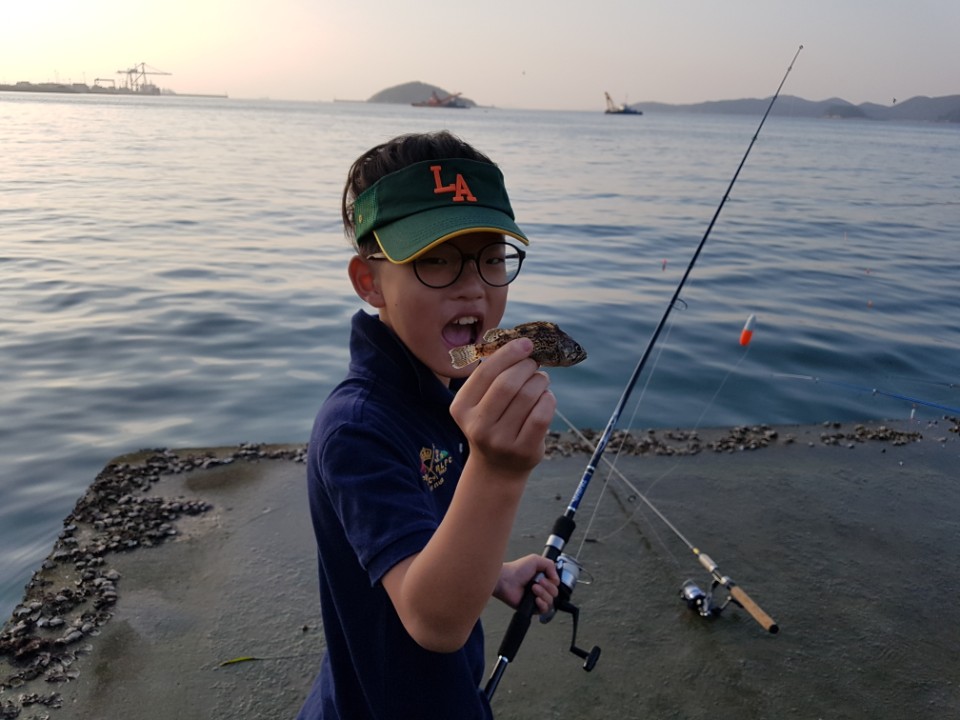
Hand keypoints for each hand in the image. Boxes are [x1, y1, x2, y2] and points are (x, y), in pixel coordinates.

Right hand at [450, 338, 555, 477]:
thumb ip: (493, 376)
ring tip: (540, 380)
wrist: (497, 468)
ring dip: (540, 381)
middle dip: (527, 366)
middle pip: (508, 383)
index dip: (508, 354)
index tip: (526, 343)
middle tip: (534, 363)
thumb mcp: (480, 402)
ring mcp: (500, 440)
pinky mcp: (523, 450)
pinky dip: (548, 399)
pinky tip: (546, 398)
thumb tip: (520, 343)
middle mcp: (477, 425)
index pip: (486, 372)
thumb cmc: (493, 423)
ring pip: (528, 396)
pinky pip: (541, 415)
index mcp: (461, 407)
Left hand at [495, 554, 560, 615]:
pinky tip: (536, 599)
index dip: (553, 581)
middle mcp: (541, 589)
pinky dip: (542, 604)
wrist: (506, 580)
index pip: (556, 584)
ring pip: (551, 601)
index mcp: (543, 578)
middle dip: (548, 587)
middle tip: (538, 582)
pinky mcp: (532, 608)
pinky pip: (544, 610)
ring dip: (543, 594)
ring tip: (533, 588)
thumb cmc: (516, 570)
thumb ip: (550, 565)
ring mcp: (537, 599)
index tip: (546, 577)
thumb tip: (557, 579)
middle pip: (555, 593)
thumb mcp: (536, 560)